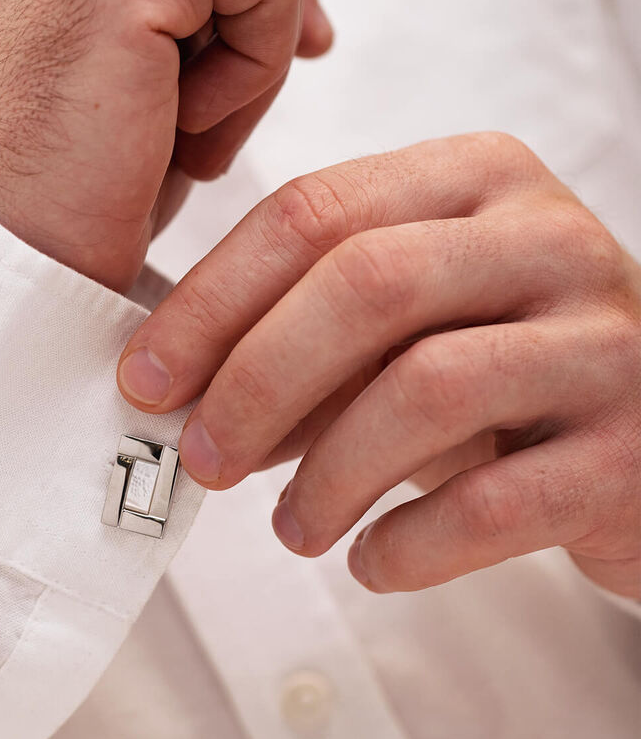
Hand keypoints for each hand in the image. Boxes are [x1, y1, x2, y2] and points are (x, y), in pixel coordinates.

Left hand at [118, 133, 640, 597]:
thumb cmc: (495, 360)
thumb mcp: (402, 320)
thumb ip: (302, 334)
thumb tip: (179, 392)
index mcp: (472, 178)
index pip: (311, 213)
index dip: (212, 300)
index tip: (146, 377)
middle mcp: (545, 237)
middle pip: (364, 284)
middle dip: (257, 378)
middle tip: (201, 456)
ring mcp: (605, 338)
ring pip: (428, 387)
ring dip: (329, 473)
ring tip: (290, 527)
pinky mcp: (637, 448)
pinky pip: (499, 501)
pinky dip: (411, 542)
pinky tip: (371, 560)